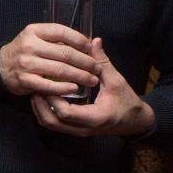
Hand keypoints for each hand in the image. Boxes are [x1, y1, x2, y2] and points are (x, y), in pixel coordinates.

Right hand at [0, 23, 97, 96]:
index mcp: (34, 31)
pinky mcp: (25, 80)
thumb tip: (91, 42)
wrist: (1, 66)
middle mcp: (29, 45)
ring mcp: (26, 63)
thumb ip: (57, 38)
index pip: (61, 32)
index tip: (91, 49)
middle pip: (65, 53)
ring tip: (92, 80)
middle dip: (86, 62)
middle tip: (97, 68)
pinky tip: (75, 89)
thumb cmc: (25, 51)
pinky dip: (64, 88)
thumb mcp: (36, 37)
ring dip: (80, 76)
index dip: (80, 40)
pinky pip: (49, 85)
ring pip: (60, 70)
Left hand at [30, 38, 155, 136]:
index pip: (65, 112)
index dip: (53, 97)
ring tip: (37, 89)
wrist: (136, 122)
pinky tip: (44, 97)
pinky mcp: (75, 129)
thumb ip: (102, 63)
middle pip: (51, 122)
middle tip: (36, 84)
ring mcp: (77, 131)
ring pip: (50, 125)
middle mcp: (83, 128)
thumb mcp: (117, 81)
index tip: (49, 80)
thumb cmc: (127, 101)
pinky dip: (45, 112)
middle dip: (39, 104)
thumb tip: (94, 41)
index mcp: (95, 117)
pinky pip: (54, 124)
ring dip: (39, 109)